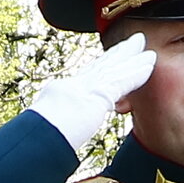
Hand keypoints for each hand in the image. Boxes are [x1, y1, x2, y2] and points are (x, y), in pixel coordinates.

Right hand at [25, 40, 156, 145]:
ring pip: (114, 69)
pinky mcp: (96, 96)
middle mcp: (73, 85)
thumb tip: (51, 141)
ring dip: (134, 60)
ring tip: (148, 52)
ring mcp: (84, 88)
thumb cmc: (34, 140)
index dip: (102, 65)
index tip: (113, 56)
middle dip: (120, 53)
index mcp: (60, 93)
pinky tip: (149, 66)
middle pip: (102, 64)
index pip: (87, 76)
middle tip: (135, 41)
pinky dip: (136, 74)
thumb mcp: (44, 131)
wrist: (35, 136)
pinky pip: (121, 82)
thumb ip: (55, 130)